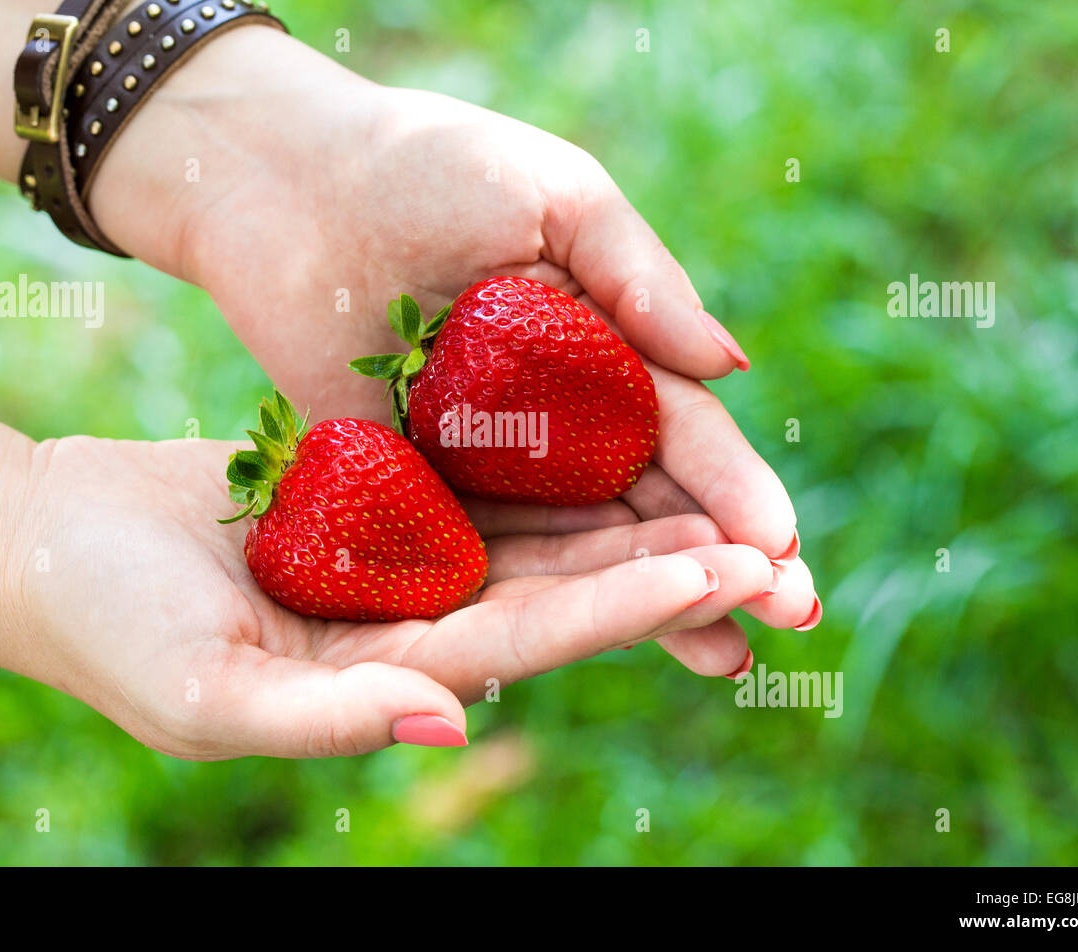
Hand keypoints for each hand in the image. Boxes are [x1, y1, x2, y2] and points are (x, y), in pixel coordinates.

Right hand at [12, 436, 776, 757]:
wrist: (50, 545)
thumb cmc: (107, 629)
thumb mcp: (205, 693)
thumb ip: (329, 713)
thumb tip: (453, 724)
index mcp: (389, 676)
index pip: (531, 639)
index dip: (626, 605)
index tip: (717, 571)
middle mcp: (412, 625)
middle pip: (557, 593)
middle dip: (659, 567)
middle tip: (764, 540)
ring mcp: (398, 563)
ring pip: (532, 538)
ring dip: (620, 516)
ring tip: (715, 488)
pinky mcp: (376, 502)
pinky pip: (474, 482)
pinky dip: (540, 467)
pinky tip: (605, 434)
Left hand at [89, 27, 821, 650]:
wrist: (285, 183)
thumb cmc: (426, 165)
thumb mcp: (555, 199)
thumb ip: (639, 281)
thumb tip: (734, 367)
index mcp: (602, 347)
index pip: (683, 431)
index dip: (737, 488)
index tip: (786, 546)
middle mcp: (555, 418)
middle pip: (649, 504)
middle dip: (723, 562)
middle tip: (792, 620)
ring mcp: (486, 461)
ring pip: (582, 546)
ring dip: (653, 602)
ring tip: (726, 659)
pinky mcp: (411, 487)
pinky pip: (481, 549)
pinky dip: (537, 598)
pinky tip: (595, 643)